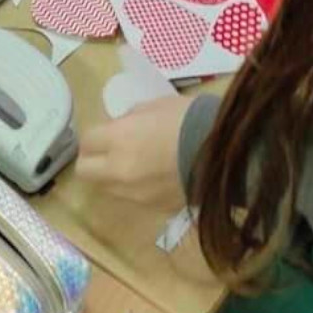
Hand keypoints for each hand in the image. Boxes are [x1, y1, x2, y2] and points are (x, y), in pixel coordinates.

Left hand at [76, 95, 192, 209]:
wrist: (227, 153)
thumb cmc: (192, 119)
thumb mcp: (157, 106)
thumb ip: (131, 118)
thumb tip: (121, 128)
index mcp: (117, 139)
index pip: (86, 140)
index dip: (96, 134)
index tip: (108, 130)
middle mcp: (118, 170)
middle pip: (85, 170)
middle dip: (93, 159)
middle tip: (110, 150)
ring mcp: (135, 193)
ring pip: (107, 188)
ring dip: (113, 176)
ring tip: (136, 164)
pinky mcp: (153, 207)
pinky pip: (134, 197)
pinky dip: (138, 188)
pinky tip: (158, 176)